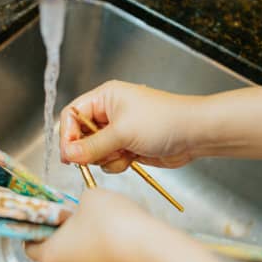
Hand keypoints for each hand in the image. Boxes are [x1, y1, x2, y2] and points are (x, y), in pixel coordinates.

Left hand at [26, 188, 167, 261]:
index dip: (41, 229)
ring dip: (88, 254)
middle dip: (67, 241)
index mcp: (51, 257)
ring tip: (107, 234)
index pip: (31, 246)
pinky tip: (120, 248)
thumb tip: (82, 209)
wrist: (155, 253)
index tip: (53, 219)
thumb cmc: (116, 225)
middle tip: (83, 222)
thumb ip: (78, 204)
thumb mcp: (91, 197)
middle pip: (57, 259)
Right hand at [59, 80, 201, 172]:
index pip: (72, 115)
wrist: (194, 134)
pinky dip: (117, 163)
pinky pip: (108, 160)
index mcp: (104, 98)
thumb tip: (68, 154)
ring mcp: (117, 131)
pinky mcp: (126, 147)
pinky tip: (132, 158)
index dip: (67, 135)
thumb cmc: (163, 121)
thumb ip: (92, 146)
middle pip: (80, 136)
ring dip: (105, 158)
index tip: (69, 154)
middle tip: (100, 156)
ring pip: (94, 151)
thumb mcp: (122, 132)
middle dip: (88, 150)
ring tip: (124, 154)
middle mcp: (108, 113)